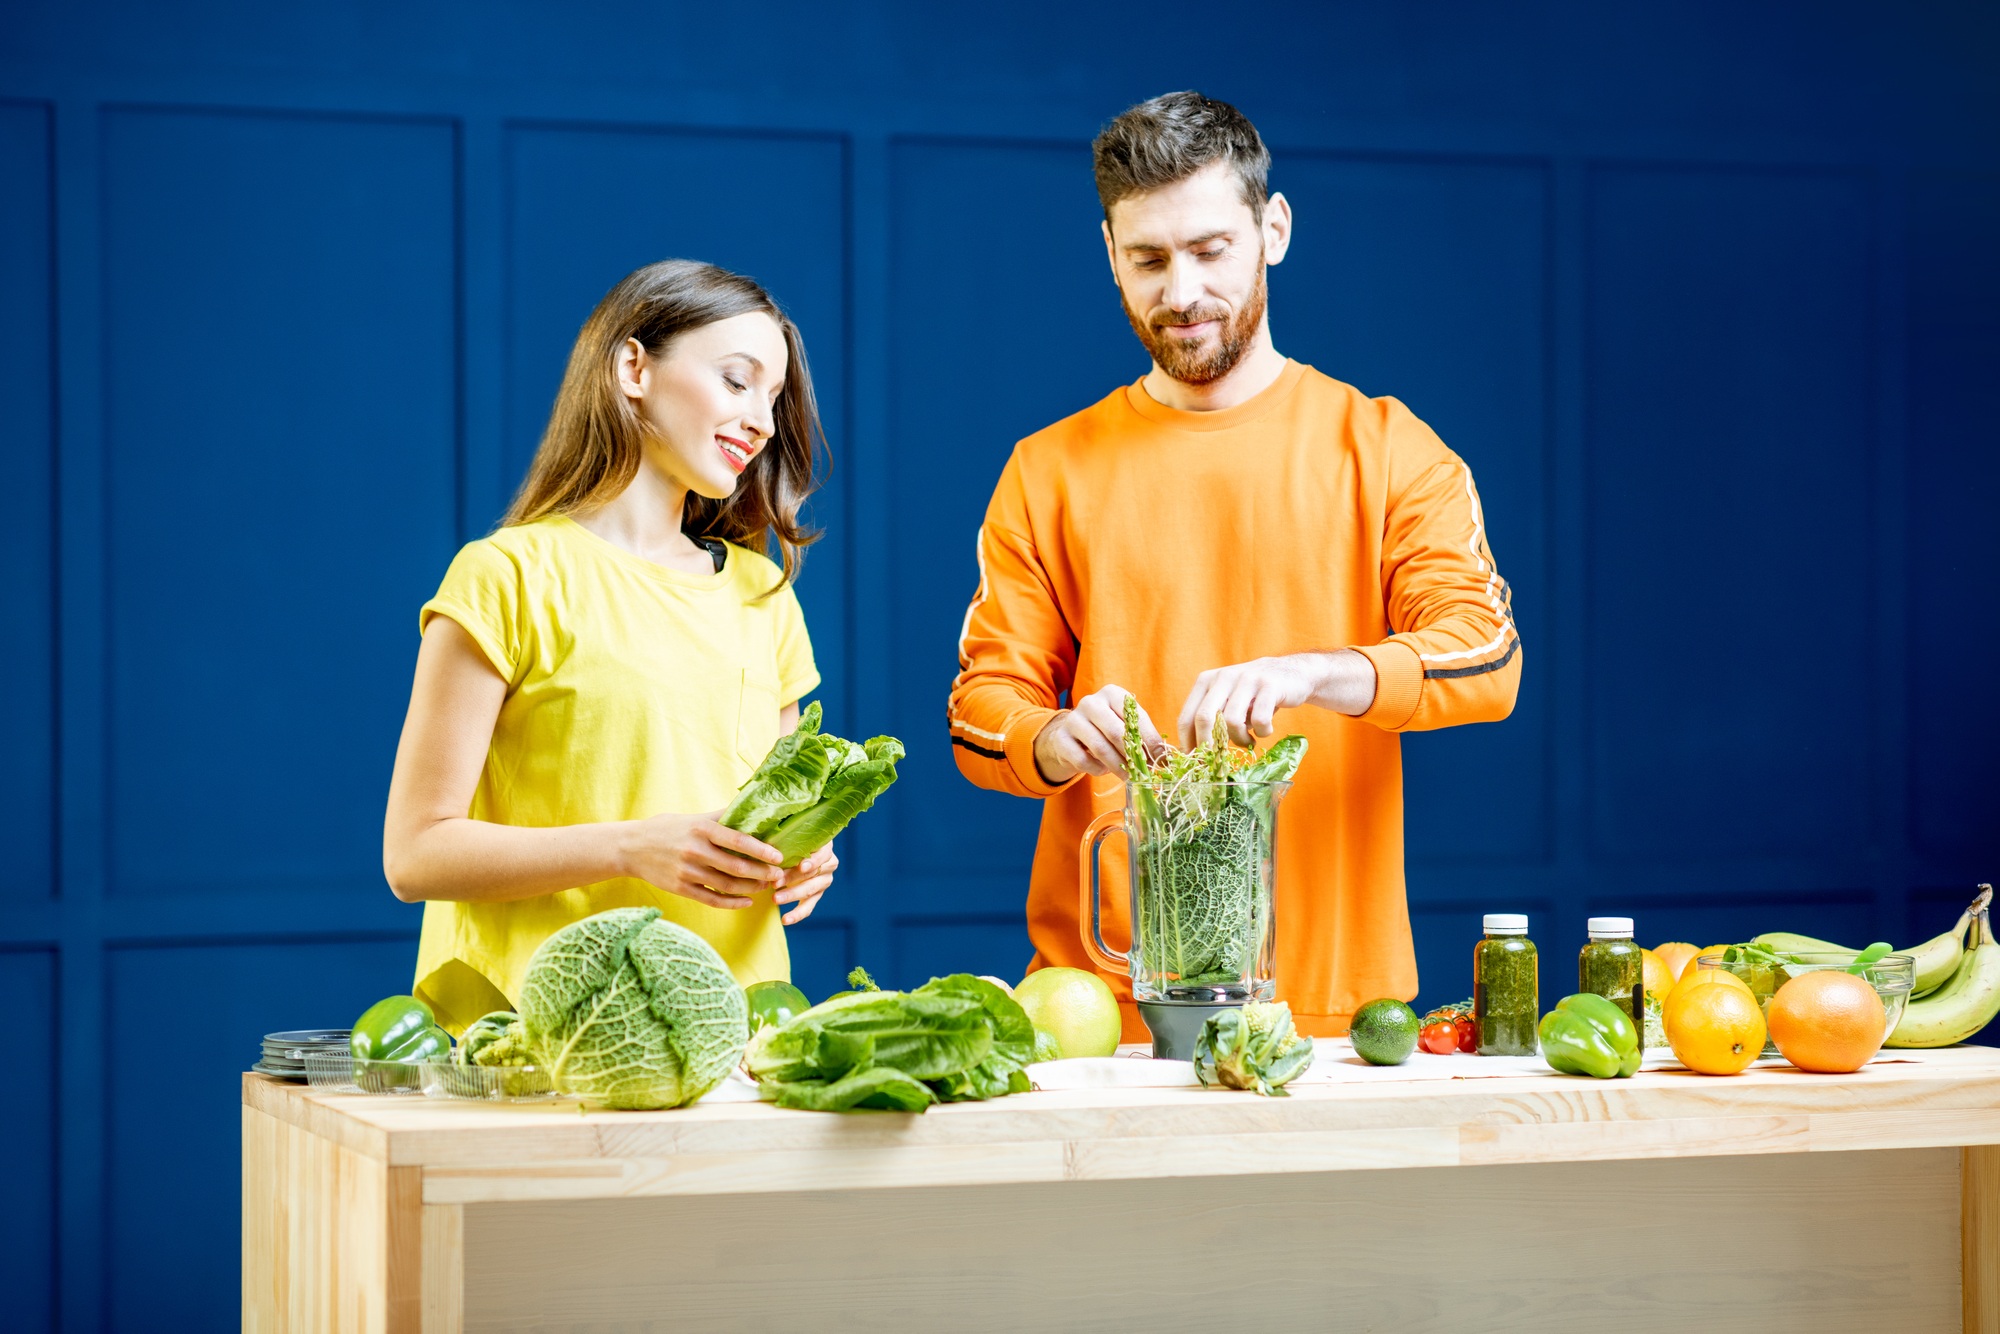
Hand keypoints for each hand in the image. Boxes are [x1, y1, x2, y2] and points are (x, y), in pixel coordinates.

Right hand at [617, 812, 784, 908]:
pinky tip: (747, 901)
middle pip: (737, 866)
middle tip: (779, 876)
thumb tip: (750, 807)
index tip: (779, 856)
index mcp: (701, 829)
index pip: (738, 840)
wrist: (630, 848)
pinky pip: (711, 899)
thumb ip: (720, 816)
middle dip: (762, 873)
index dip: (762, 850)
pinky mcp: (680, 888)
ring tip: (766, 886)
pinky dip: (732, 903)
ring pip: (727, 885)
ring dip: (751, 888)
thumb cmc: (666, 829)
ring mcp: (687, 871)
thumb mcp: (692, 817)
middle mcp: (695, 850)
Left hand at [775, 846, 837, 924]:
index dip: (812, 861)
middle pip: (812, 874)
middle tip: (775, 884)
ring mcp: (824, 881)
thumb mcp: (793, 840)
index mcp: (825, 848)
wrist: (799, 852)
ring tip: (775, 900)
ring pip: (809, 891)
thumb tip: (768, 845)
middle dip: (792, 879)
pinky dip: (796, 914)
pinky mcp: (816, 895)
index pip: (822, 855)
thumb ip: (786, 843)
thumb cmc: (794, 842)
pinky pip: (808, 907)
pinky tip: (785, 920)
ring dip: (791, 895)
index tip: (801, 867)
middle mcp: (829, 864)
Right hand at [1032, 683, 1165, 785]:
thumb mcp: (1125, 725)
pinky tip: (1102, 770)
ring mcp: (1073, 720)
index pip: (1135, 716)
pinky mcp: (1061, 739)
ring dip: (1117, 766)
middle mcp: (1091, 702)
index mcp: (1112, 693)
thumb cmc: (1106, 729)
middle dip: (1133, 756)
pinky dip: (1097, 769)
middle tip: (1144, 772)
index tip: (1161, 758)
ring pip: (1100, 748)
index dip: (1150, 739)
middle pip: (1116, 732)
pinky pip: (1083, 760)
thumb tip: (1164, 757)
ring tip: (1128, 776)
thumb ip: (1143, 736)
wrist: (1072, 735)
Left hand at [1177, 650, 1376, 747]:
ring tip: (1248, 742)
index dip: (1188, 743)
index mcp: (1206, 681)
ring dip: (1240, 739)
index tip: (1194, 761)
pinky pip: (1260, 719)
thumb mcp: (1226, 700)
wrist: (1291, 674)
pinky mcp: (1269, 685)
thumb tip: (1194, 754)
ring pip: (1232, 721)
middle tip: (1218, 759)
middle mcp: (1223, 677)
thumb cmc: (1253, 695)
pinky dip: (1262, 732)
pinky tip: (1265, 731)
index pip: (1187, 716)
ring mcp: (1246, 679)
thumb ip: (1210, 719)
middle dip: (1208, 745)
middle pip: (1204, 718)